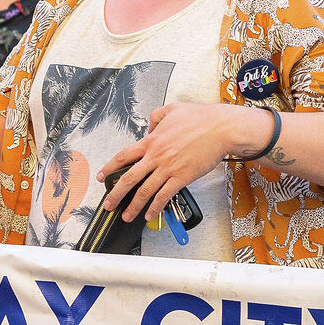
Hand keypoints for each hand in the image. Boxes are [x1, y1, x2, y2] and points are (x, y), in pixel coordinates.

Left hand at [102, 103, 250, 221]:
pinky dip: (155, 207)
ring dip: (133, 206)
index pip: (123, 156)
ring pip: (144, 191)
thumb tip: (150, 126)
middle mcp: (156, 156)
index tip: (102, 176)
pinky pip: (164, 195)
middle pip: (128, 178)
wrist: (221, 128)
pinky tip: (150, 215)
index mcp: (151, 141)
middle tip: (108, 204)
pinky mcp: (182, 177)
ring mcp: (168, 168)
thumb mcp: (172, 109)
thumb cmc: (201, 118)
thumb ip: (156, 117)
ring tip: (126, 215)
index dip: (109, 167)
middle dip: (115, 194)